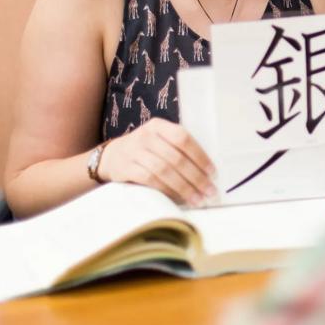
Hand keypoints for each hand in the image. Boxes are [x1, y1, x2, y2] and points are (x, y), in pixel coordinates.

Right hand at [97, 118, 216, 205]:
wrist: (111, 156)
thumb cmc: (145, 150)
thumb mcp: (159, 140)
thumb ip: (179, 149)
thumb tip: (207, 171)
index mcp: (159, 126)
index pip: (183, 138)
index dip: (200, 156)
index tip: (213, 173)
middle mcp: (146, 136)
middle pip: (176, 158)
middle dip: (196, 177)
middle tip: (210, 191)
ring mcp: (134, 151)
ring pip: (164, 170)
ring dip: (184, 187)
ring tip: (197, 198)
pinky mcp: (126, 168)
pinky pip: (150, 180)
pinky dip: (166, 190)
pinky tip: (178, 198)